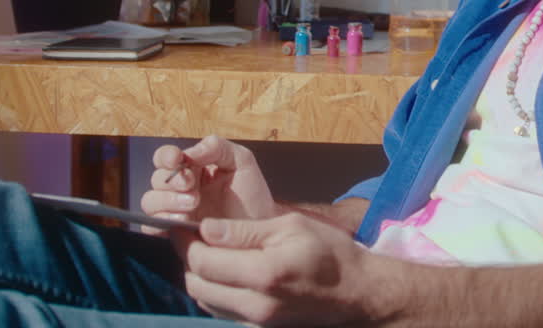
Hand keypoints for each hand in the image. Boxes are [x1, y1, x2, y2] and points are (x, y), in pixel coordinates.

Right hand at [140, 136, 280, 234]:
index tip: (176, 160)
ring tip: (192, 204)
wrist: (260, 229)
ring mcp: (174, 210)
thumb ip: (217, 147)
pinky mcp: (173, 233)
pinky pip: (151, 227)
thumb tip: (190, 152)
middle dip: (172, 181)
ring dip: (167, 200)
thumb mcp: (241, 161)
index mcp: (192, 167)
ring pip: (150, 201)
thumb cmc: (251, 195)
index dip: (167, 156)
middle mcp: (179, 187)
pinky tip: (181, 221)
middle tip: (191, 187)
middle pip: (157, 178)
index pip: (167, 156)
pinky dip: (160, 222)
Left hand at [175, 213, 391, 326]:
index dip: (186, 241)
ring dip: (199, 276)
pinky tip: (226, 271)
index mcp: (264, 274)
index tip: (182, 224)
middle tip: (191, 236)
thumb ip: (246, 230)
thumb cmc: (330, 253)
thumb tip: (207, 228)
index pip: (203, 262)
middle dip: (187, 259)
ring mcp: (256, 322)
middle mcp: (255, 304)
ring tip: (208, 251)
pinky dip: (215, 291)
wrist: (359, 293)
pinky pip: (222, 310)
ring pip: (205, 301)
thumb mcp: (292, 227)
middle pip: (196, 285)